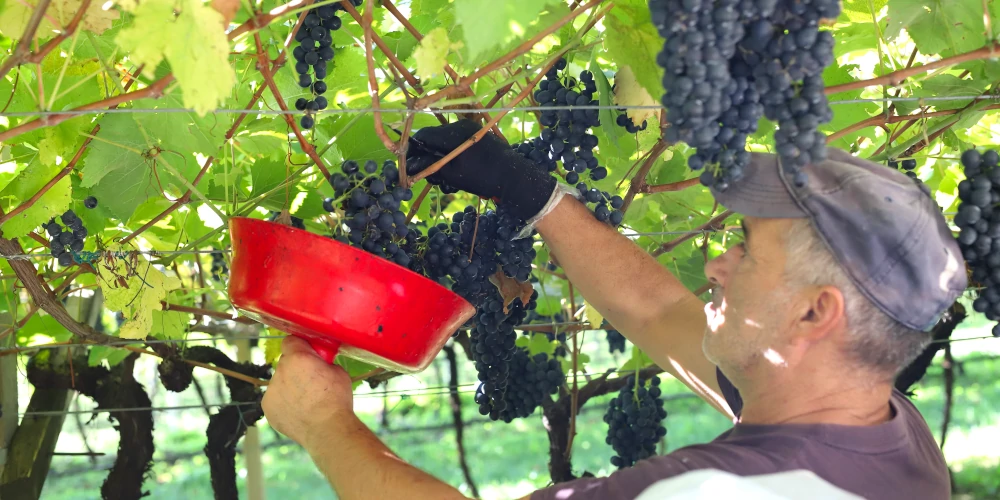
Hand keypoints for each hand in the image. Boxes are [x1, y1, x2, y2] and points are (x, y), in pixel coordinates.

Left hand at [262, 336, 354, 448]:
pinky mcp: (268, 408)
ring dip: (290, 387)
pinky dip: (285, 403)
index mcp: (297, 358)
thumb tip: (320, 364)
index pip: (290, 341)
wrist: (328, 429)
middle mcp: (280, 371)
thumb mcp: (338, 371)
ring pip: (280, 382)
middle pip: (285, 363)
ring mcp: (271, 391)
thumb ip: (323, 363)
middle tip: (311, 381)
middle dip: (296, 368)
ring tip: (306, 401)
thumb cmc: (337, 399)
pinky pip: (276, 399)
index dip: (300, 346)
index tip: (308, 353)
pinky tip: (298, 411)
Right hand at [406, 119, 556, 220]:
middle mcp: (461, 126)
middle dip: (426, 156)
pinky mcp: (477, 136)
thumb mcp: (452, 174)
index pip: (423, 136)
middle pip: (433, 138)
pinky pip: (456, 143)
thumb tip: (410, 166)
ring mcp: (470, 130)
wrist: (515, 177)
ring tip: (444, 179)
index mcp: (453, 133)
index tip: (408, 164)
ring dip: (439, 159)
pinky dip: (451, 156)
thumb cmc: (483, 177)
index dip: (413, 150)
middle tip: (427, 176)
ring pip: (444, 142)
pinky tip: (455, 173)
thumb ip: (430, 167)